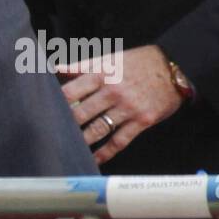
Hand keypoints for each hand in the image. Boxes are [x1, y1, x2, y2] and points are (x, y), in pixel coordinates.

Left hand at [57, 45, 183, 164]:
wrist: (173, 68)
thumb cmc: (137, 63)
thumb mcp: (109, 59)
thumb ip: (82, 66)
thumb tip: (56, 69)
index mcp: (101, 74)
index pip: (71, 90)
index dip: (56, 102)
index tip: (44, 110)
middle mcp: (112, 92)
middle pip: (81, 112)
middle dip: (65, 124)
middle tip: (51, 134)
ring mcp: (127, 108)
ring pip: (98, 129)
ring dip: (81, 141)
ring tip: (68, 148)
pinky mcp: (142, 121)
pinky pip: (119, 141)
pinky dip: (105, 152)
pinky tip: (95, 159)